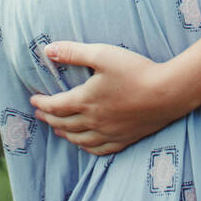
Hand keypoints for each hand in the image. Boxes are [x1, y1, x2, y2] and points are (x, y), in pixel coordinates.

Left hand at [29, 41, 181, 154]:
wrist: (167, 93)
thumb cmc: (135, 70)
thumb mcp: (103, 54)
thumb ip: (74, 52)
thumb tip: (48, 51)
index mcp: (85, 100)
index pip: (55, 106)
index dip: (42, 104)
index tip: (33, 100)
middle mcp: (93, 121)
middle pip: (64, 124)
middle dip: (49, 119)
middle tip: (41, 115)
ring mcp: (109, 133)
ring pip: (79, 139)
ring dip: (64, 134)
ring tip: (57, 130)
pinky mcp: (124, 139)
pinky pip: (98, 150)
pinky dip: (85, 147)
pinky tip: (84, 144)